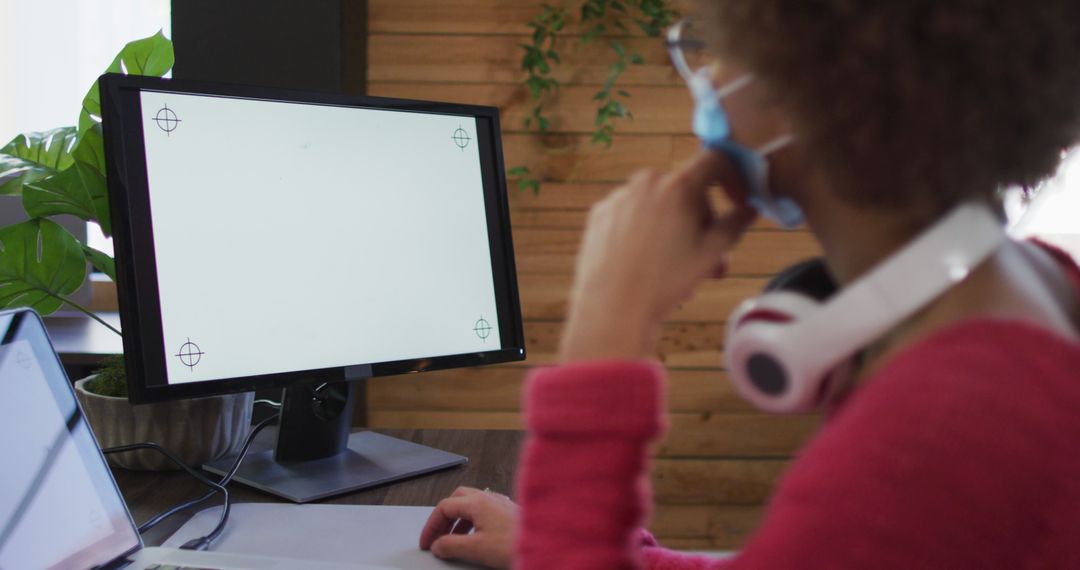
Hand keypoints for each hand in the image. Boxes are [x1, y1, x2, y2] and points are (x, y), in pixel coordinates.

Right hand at [419, 486, 517, 568]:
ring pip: (471, 505)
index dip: (431, 526)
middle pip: (457, 500)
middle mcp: (489, 498)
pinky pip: (484, 511)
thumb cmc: (516, 544)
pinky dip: (472, 522)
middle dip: (444, 518)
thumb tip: (437, 544)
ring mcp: (501, 503)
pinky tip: (476, 537)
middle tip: (437, 537)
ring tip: (454, 541)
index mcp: (477, 502)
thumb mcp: (477, 549)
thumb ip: (452, 546)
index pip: (444, 507)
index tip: (427, 543)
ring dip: (458, 521)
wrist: (548, 546)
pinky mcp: (510, 513)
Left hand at [559, 150, 755, 362]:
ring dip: (673, 228)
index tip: (736, 202)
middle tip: (708, 257)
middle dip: (701, 221)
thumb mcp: (711, 253)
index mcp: (678, 186)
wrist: (614, 307)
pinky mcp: (600, 213)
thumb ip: (735, 224)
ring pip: (657, 204)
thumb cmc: (665, 282)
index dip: (732, 178)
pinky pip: (630, 214)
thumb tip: (749, 209)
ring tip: (675, 267)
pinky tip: (644, 261)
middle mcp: (646, 183)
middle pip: (685, 190)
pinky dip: (643, 231)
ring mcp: (619, 197)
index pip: (714, 161)